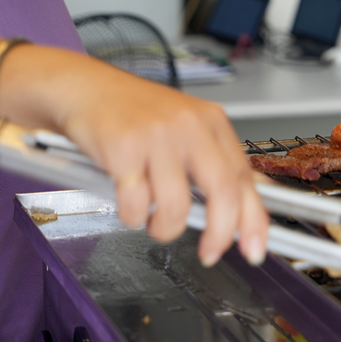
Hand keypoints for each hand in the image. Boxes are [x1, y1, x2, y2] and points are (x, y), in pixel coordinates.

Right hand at [0, 34, 269, 265]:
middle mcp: (190, 126)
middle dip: (220, 233)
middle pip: (222, 191)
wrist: (85, 89)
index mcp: (212, 123)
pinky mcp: (123, 147)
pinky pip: (135, 203)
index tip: (255, 247)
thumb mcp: (186, 128)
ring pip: (176, 205)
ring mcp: (157, 136)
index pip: (244, 177)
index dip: (253, 219)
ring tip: (155, 222)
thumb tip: (245, 207)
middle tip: (210, 253)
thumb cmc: (135, 114)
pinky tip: (129, 204)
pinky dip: (132, 216)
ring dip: (165, 228)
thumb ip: (215, 164)